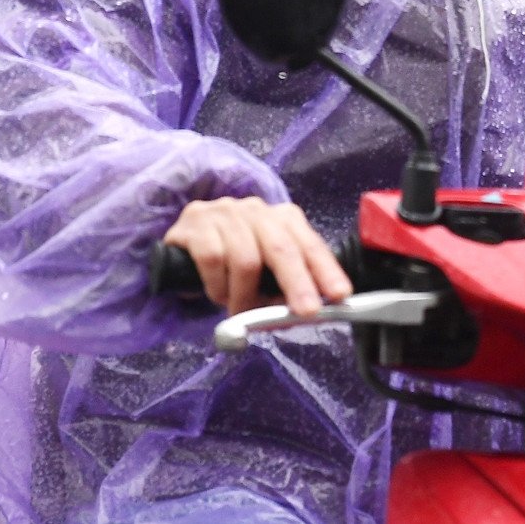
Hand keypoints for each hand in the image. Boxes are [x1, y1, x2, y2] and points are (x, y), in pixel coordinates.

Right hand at [161, 197, 352, 316]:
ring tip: (238, 308)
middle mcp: (257, 210)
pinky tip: (217, 292)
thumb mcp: (265, 272)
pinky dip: (217, 285)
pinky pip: (213, 258)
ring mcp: (226, 212)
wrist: (183, 247)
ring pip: (246, 259)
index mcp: (283, 218)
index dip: (326, 270)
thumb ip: (285, 287)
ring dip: (244, 295)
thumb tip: (303, 313)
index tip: (340, 294)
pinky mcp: (196, 221)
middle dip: (297, 283)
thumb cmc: (232, 261)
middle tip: (305, 312)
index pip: (310, 244)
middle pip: (282, 248)